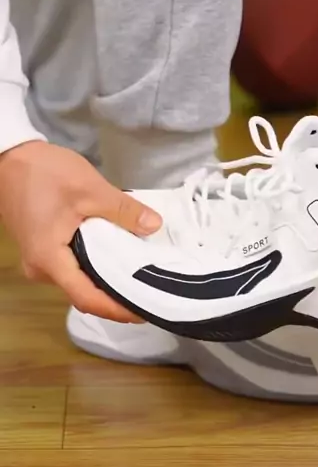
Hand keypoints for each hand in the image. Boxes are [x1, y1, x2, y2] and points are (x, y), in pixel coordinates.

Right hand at [0, 141, 161, 321]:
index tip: (144, 311)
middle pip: (83, 293)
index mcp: (49, 260)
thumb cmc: (44, 172)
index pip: (87, 298)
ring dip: (105, 280)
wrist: (9, 155)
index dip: (116, 310)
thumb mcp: (91, 189)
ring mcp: (38, 260)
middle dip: (116, 297)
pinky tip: (116, 257)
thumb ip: (123, 210)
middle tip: (150, 293)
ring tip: (139, 276)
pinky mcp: (41, 249)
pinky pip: (71, 266)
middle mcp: (41, 269)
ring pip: (77, 280)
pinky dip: (94, 266)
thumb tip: (154, 226)